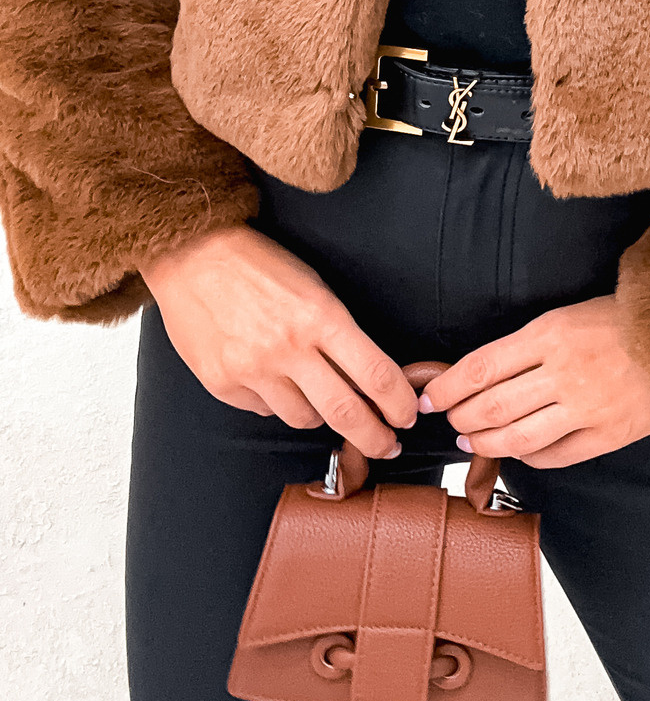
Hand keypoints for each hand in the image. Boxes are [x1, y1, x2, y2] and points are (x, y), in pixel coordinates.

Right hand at [138, 224, 418, 458]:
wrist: (192, 254)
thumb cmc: (258, 264)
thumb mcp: (312, 286)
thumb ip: (338, 334)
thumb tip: (366, 380)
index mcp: (319, 316)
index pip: (375, 373)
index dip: (399, 403)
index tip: (407, 416)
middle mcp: (288, 347)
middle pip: (345, 412)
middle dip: (374, 437)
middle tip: (387, 446)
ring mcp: (252, 369)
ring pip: (304, 418)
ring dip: (320, 414)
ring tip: (319, 397)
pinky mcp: (222, 383)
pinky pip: (264, 410)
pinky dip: (276, 402)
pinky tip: (272, 379)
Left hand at [417, 295, 649, 467]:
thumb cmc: (627, 320)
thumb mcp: (571, 314)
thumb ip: (531, 343)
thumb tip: (484, 372)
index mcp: (551, 333)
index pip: (482, 366)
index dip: (448, 387)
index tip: (430, 396)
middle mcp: (565, 372)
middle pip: (492, 406)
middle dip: (461, 417)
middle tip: (449, 420)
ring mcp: (587, 407)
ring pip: (518, 436)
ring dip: (486, 441)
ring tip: (471, 440)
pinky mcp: (608, 435)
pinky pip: (554, 456)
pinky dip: (528, 457)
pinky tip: (517, 452)